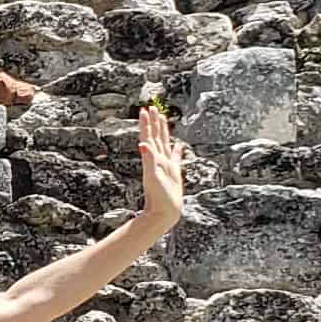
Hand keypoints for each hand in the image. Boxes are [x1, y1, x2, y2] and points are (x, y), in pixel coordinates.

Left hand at [133, 98, 185, 236]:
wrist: (163, 213)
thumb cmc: (158, 197)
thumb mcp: (153, 177)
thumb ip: (148, 160)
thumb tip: (142, 144)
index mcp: (153, 159)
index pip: (149, 137)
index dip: (147, 124)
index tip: (145, 110)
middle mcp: (158, 160)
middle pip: (155, 136)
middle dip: (154, 122)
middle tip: (152, 108)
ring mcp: (166, 166)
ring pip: (164, 143)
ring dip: (163, 131)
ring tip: (162, 119)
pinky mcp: (173, 173)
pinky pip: (175, 157)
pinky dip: (176, 150)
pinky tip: (178, 145)